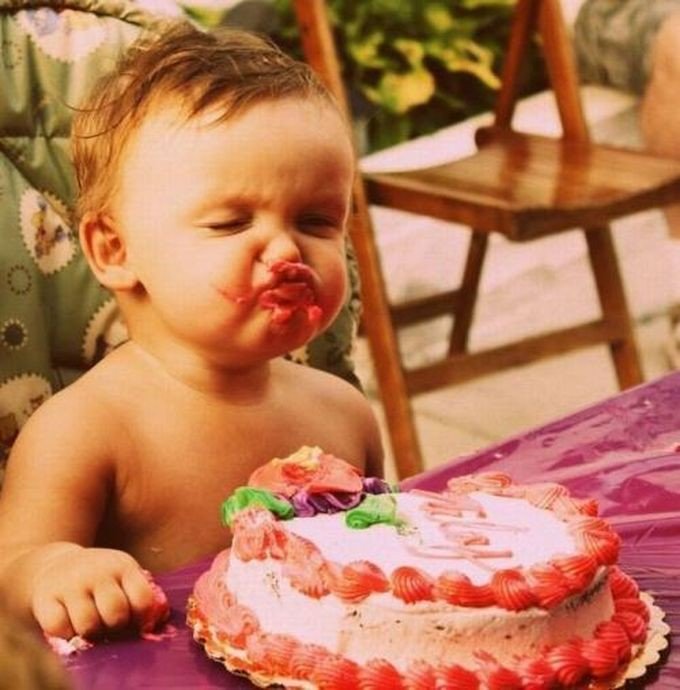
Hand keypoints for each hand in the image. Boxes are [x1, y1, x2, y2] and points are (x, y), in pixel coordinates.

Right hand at [30, 545, 166, 638]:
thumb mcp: (123, 575)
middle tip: (110, 623)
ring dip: (91, 632)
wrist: (59, 564)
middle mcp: (97, 573)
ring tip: (91, 623)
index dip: (142, 617)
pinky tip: (70, 623)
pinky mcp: (45, 598)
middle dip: (116, 626)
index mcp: (123, 567)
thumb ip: (138, 593)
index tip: (135, 621)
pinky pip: (59, 628)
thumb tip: (154, 623)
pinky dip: (66, 633)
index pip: (142, 598)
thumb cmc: (101, 578)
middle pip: (116, 613)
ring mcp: (71, 585)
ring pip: (88, 625)